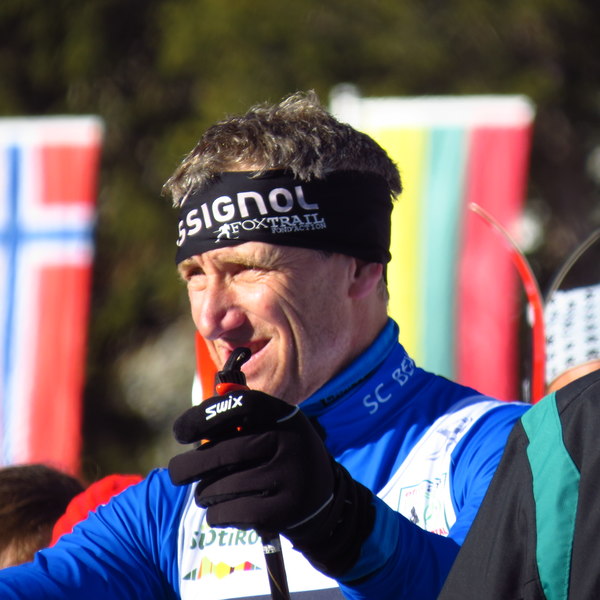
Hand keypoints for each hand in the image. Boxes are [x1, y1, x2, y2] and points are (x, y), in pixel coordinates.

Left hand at [168, 389, 374, 577]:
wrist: (322, 501)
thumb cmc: (278, 457)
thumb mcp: (270, 428)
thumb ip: (236, 422)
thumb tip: (191, 425)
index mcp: (284, 415)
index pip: (242, 405)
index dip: (205, 415)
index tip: (180, 433)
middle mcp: (290, 442)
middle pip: (224, 452)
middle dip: (189, 465)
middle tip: (176, 472)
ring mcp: (290, 477)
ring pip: (222, 486)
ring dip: (204, 493)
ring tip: (207, 492)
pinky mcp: (285, 510)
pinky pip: (230, 512)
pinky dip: (215, 514)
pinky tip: (218, 510)